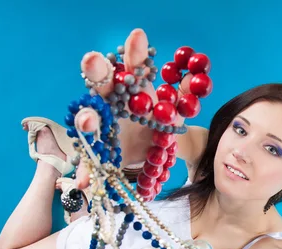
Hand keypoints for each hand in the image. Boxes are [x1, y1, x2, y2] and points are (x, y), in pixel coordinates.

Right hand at [75, 28, 193, 190]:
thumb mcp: (175, 113)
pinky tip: (84, 180)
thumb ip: (184, 96)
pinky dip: (86, 172)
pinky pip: (88, 162)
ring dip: (86, 120)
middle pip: (102, 85)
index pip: (132, 66)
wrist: (148, 155)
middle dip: (98, 72)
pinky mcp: (95, 154)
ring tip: (88, 122)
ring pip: (89, 121)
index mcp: (131, 89)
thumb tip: (197, 77)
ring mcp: (99, 128)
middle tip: (93, 60)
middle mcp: (110, 103)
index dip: (134, 52)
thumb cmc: (158, 126)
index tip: (139, 36)